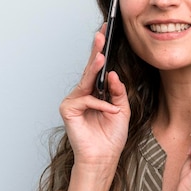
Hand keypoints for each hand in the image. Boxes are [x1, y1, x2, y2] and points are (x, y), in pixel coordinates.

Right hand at [59, 24, 129, 168]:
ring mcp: (74, 101)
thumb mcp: (122, 110)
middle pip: (90, 69)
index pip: (99, 69)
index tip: (106, 33)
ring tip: (102, 57)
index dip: (101, 50)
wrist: (104, 157)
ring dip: (95, 70)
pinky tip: (110, 112)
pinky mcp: (68, 110)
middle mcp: (84, 94)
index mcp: (97, 93)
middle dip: (96, 50)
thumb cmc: (112, 136)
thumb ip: (118, 92)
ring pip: (86, 81)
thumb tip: (113, 74)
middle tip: (101, 34)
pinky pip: (87, 100)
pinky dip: (101, 105)